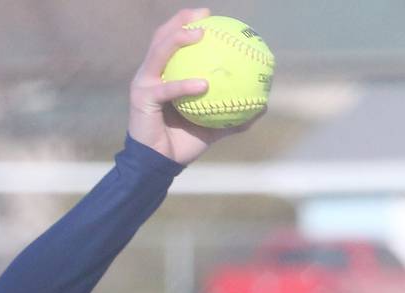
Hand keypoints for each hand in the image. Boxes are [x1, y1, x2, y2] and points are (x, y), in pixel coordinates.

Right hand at [129, 9, 263, 164]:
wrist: (159, 164)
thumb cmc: (183, 143)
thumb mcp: (213, 126)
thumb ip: (234, 115)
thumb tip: (262, 105)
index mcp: (164, 74)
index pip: (173, 41)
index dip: (187, 23)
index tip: (209, 15)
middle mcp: (151, 73)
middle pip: (162, 36)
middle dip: (181, 20)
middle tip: (204, 16)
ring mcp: (143, 83)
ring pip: (159, 53)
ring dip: (178, 40)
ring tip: (200, 36)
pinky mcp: (142, 99)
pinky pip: (166, 89)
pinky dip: (184, 85)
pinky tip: (203, 84)